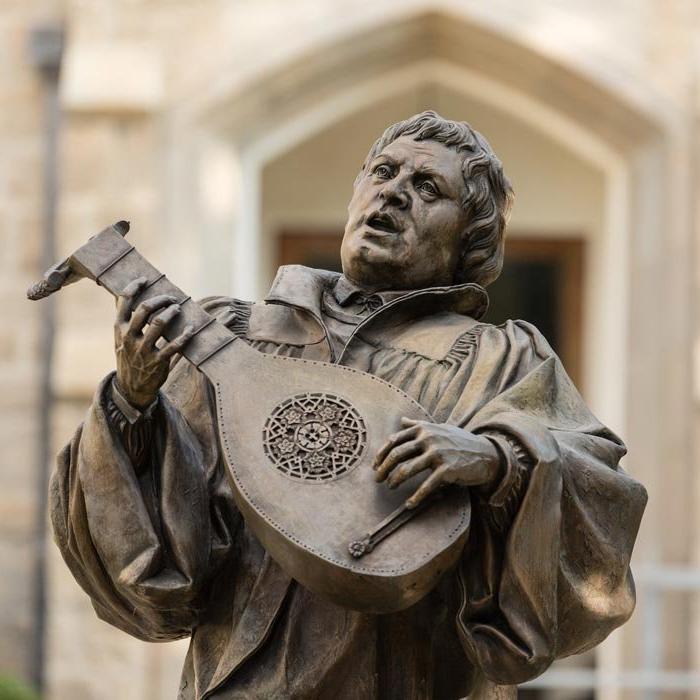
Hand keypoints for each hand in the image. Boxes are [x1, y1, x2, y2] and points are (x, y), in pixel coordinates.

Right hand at [114, 277, 194, 407]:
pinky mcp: (158, 362)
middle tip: (170, 298)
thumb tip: (126, 294)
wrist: (131, 388)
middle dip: (160, 299)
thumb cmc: (129, 356)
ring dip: (172, 312)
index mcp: (119, 329)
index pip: (124, 302)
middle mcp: (129, 338)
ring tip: (178, 308)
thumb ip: (124, 319)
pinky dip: (185, 336)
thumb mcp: (120, 338)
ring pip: (159, 323)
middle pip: (144, 309)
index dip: (134, 287)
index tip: (145, 280)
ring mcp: (143, 350)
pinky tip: (191, 329)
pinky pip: (175, 346)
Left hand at [373, 418, 502, 507]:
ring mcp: (437, 454)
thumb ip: (418, 425)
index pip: (394, 440)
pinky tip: (408, 504)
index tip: (375, 465)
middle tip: (378, 479)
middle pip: (397, 455)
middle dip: (384, 469)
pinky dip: (415, 497)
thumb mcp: (438, 428)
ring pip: (407, 470)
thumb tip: (402, 420)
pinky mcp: (447, 470)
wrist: (486, 453)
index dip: (381, 454)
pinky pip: (426, 486)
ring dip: (395, 481)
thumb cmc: (458, 441)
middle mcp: (428, 439)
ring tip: (390, 487)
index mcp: (423, 429)